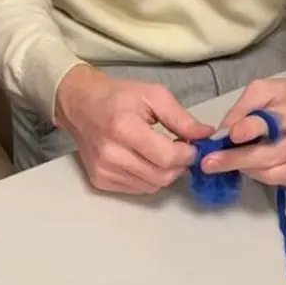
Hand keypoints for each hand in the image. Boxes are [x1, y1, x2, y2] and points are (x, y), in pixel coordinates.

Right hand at [54, 65, 213, 194]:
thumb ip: (181, 118)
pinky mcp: (99, 180)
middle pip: (162, 176)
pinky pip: (137, 189)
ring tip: (161, 152)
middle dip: (179, 165)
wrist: (80, 104)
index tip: (191, 144)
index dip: (188, 154)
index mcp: (124, 129)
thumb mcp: (153, 95)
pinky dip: (148, 178)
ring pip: (152, 186)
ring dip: (164, 173)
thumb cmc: (117, 96)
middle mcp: (111, 154)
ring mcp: (103, 170)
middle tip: (179, 149)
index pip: (168, 157)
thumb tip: (206, 135)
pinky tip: (144, 159)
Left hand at [201, 73, 285, 187]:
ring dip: (243, 168)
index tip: (231, 135)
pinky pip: (278, 180)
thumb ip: (243, 109)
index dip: (253, 129)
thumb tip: (223, 133)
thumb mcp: (265, 90)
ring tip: (223, 162)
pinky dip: (257, 175)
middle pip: (272, 154)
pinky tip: (246, 166)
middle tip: (208, 163)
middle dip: (236, 159)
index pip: (277, 122)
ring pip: (272, 172)